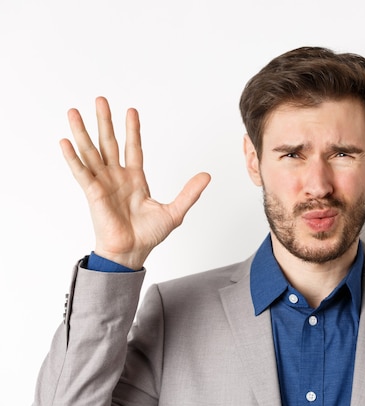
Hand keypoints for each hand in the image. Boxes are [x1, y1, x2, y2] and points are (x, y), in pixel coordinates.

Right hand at [60, 97, 210, 269]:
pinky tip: (65, 141)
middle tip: (100, 99)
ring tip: (74, 112)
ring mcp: (103, 184)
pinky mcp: (93, 194)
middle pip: (109, 143)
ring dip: (82, 132)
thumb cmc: (148, 235)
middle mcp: (117, 178)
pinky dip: (72, 157)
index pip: (133, 148)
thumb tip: (207, 176)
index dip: (132, 130)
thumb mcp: (175, 211)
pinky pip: (81, 172)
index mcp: (135, 179)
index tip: (131, 111)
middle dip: (105, 121)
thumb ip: (190, 192)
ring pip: (91, 152)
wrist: (132, 253)